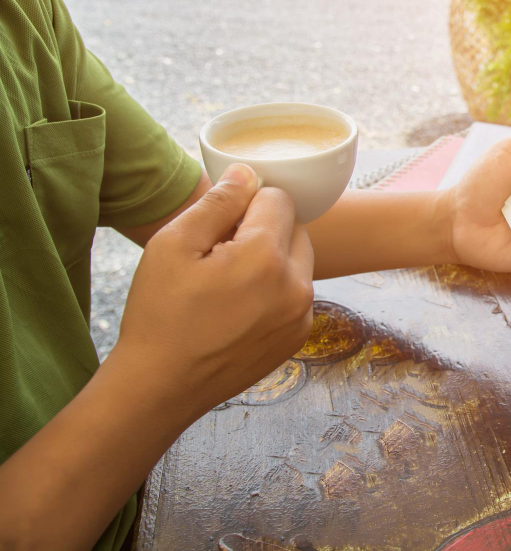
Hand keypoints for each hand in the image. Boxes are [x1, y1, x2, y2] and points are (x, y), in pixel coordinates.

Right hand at [109, 164, 314, 418]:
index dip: (246, 203)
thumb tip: (247, 172)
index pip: (279, 199)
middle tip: (220, 255)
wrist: (162, 386)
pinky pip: (297, 293)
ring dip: (272, 259)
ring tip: (228, 282)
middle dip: (264, 229)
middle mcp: (296, 286)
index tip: (219, 227)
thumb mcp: (174, 244)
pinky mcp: (298, 336)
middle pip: (295, 228)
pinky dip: (276, 290)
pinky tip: (238, 307)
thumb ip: (219, 202)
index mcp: (267, 257)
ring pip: (298, 261)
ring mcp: (302, 315)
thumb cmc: (160, 314)